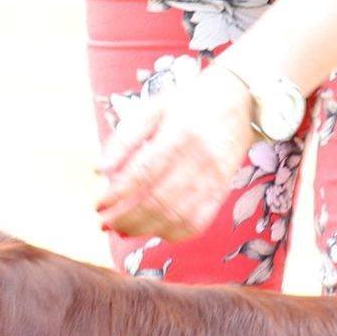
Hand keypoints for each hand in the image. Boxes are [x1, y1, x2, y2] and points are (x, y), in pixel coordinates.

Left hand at [96, 64, 255, 240]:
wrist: (237, 101)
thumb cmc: (187, 104)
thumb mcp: (152, 108)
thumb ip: (124, 138)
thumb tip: (100, 170)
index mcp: (178, 135)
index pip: (143, 173)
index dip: (117, 194)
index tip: (99, 204)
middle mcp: (198, 160)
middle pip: (158, 201)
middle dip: (126, 219)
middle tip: (105, 224)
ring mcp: (213, 180)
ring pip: (176, 217)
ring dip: (144, 230)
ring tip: (121, 230)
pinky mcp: (221, 193)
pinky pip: (197, 224)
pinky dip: (172, 234)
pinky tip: (154, 231)